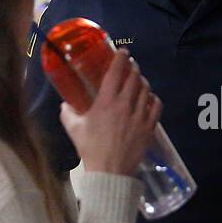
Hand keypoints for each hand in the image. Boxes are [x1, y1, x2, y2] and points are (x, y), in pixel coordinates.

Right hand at [60, 49, 161, 175]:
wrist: (109, 171)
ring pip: (146, 90)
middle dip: (134, 68)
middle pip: (134, 77)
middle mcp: (125, 104)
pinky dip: (154, 99)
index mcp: (106, 102)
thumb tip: (65, 104)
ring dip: (143, 82)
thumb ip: (68, 113)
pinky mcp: (149, 127)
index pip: (116, 72)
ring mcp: (140, 115)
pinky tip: (150, 99)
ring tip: (140, 81)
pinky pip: (156, 106)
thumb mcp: (73, 128)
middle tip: (131, 65)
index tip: (124, 52)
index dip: (121, 58)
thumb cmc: (90, 148)